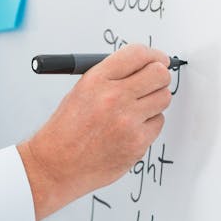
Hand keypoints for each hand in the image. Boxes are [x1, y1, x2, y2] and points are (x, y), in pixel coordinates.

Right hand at [17, 45, 172, 220]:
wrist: (57, 165)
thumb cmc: (66, 131)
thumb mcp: (81, 91)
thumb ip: (111, 77)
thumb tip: (142, 67)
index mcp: (96, 80)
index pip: (137, 54)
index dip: (153, 55)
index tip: (158, 59)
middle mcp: (113, 97)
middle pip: (158, 74)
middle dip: (159, 76)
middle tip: (155, 82)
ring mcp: (128, 121)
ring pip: (163, 98)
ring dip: (155, 101)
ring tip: (136, 109)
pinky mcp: (138, 143)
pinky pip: (158, 123)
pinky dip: (149, 124)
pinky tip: (131, 129)